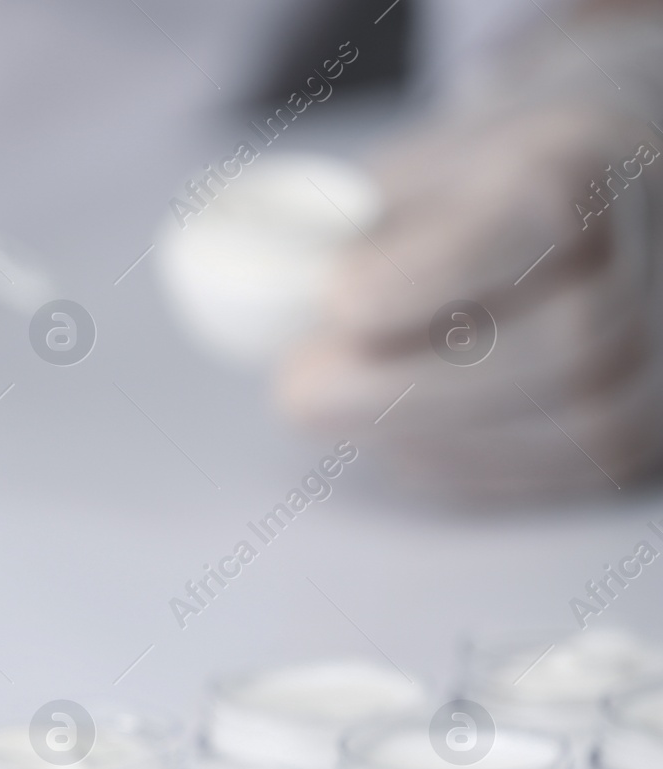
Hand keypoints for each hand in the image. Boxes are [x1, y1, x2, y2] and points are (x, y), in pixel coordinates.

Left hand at [274, 19, 662, 500]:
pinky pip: (559, 471)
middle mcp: (657, 259)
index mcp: (595, 161)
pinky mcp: (642, 434)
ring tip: (337, 408)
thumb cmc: (487, 185)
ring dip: (421, 433)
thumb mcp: (424, 167)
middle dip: (407, 383)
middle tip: (298, 387)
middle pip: (565, 343)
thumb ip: (358, 228)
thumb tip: (278, 295)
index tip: (337, 300)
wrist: (596, 202)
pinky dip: (455, 464)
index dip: (430, 274)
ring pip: (568, 424)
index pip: (539, 220)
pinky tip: (394, 437)